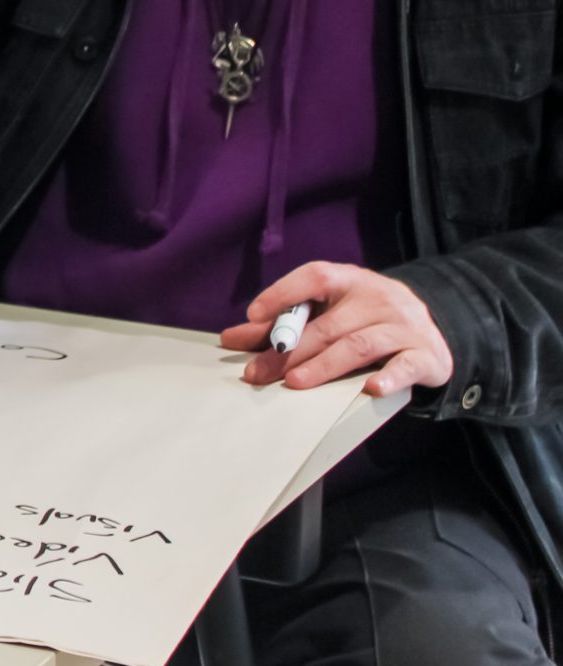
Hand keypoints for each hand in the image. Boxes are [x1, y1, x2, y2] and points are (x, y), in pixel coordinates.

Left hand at [220, 262, 453, 398]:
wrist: (434, 329)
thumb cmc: (366, 318)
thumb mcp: (330, 311)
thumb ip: (283, 323)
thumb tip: (231, 339)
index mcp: (350, 280)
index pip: (315, 277)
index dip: (283, 293)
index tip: (254, 316)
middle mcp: (378, 298)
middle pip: (328, 325)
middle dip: (288, 351)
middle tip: (257, 372)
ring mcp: (404, 326)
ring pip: (359, 345)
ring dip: (324, 365)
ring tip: (294, 382)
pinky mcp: (425, 355)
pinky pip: (406, 366)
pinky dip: (388, 377)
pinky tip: (369, 388)